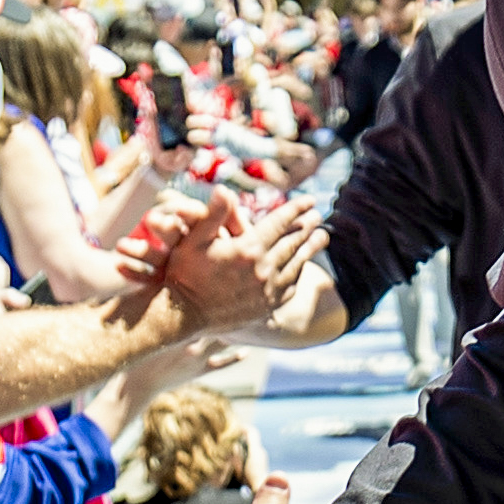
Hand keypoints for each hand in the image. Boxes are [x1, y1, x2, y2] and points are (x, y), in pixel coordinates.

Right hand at [155, 200, 318, 337]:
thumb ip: (214, 214)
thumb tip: (223, 188)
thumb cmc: (183, 273)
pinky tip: (301, 268)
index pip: (279, 223)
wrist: (181, 316)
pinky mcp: (265, 307)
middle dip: (307, 227)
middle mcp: (263, 270)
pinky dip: (298, 273)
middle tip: (318, 216)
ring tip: (322, 236)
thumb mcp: (195, 239)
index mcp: (249, 249)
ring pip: (296, 265)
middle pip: (293, 243)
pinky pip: (290, 287)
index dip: (295, 209)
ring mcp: (267, 291)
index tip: (309, 200)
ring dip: (310, 249)